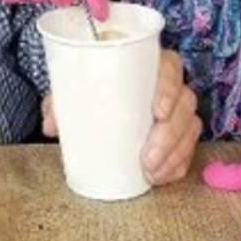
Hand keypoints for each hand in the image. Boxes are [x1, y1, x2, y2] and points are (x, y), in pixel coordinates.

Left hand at [42, 49, 200, 183]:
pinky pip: (188, 148)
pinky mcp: (180, 133)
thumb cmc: (90, 87)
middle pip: (185, 102)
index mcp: (148, 63)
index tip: (158, 111)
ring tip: (151, 172)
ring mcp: (178, 109)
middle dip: (170, 134)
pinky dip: (177, 164)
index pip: (171, 66)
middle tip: (147, 157)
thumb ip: (60, 102)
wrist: (96, 102)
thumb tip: (51, 125)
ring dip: (174, 153)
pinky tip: (162, 177)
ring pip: (189, 127)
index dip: (169, 87)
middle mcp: (169, 84)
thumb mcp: (72, 90)